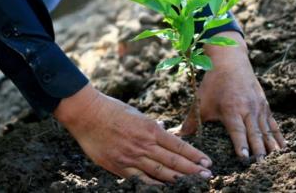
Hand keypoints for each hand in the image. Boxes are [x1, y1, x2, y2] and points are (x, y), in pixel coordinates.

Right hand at [54, 84, 212, 183]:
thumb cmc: (113, 110)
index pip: (178, 145)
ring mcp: (132, 157)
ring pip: (161, 172)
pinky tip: (166, 189)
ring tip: (194, 183)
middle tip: (208, 176)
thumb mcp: (138, 113)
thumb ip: (152, 126)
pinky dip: (154, 185)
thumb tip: (165, 130)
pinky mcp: (119, 166)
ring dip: (179, 179)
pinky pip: (140, 180)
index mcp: (150, 129)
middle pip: (174, 160)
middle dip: (193, 169)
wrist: (88, 114)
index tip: (207, 161)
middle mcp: (144, 144)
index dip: (194, 155)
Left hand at [171, 32, 285, 160]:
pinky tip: (283, 147)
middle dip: (259, 149)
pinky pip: (273, 123)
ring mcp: (258, 107)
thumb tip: (176, 136)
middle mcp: (247, 109)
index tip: (245, 158)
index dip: (241, 144)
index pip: (237, 130)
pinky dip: (278, 135)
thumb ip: (191, 122)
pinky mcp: (264, 105)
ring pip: (266, 129)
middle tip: (261, 164)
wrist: (231, 61)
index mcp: (231, 109)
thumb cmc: (214, 83)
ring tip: (276, 160)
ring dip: (271, 145)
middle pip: (255, 133)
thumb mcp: (201, 101)